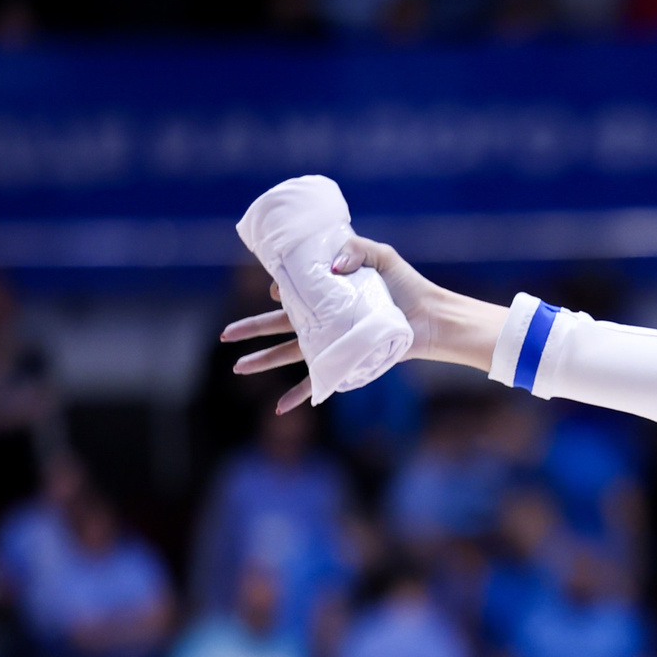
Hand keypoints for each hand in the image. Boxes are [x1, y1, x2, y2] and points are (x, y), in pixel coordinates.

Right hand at [223, 235, 498, 410]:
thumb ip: (354, 249)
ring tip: (237, 368)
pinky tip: (281, 407)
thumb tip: (330, 268)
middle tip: (225, 334)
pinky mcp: (345, 359)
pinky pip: (318, 381)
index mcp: (327, 293)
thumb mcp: (380, 256)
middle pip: (279, 324)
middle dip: (251, 329)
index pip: (291, 293)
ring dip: (263, 361)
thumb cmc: (407, 286)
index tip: (276, 290)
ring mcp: (333, 340)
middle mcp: (325, 318)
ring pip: (289, 353)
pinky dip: (300, 395)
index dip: (279, 290)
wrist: (431, 317)